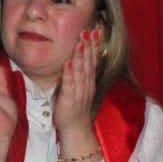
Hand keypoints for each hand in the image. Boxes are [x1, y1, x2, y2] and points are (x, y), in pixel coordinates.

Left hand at [53, 27, 102, 159]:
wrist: (76, 131)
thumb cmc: (74, 109)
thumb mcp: (78, 89)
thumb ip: (78, 74)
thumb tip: (75, 58)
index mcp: (88, 82)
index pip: (92, 60)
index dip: (94, 45)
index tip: (95, 30)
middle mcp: (86, 85)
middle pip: (88, 62)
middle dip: (88, 45)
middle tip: (88, 30)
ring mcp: (79, 92)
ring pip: (81, 71)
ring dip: (80, 56)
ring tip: (80, 41)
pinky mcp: (69, 100)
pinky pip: (69, 85)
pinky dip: (69, 73)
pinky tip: (68, 63)